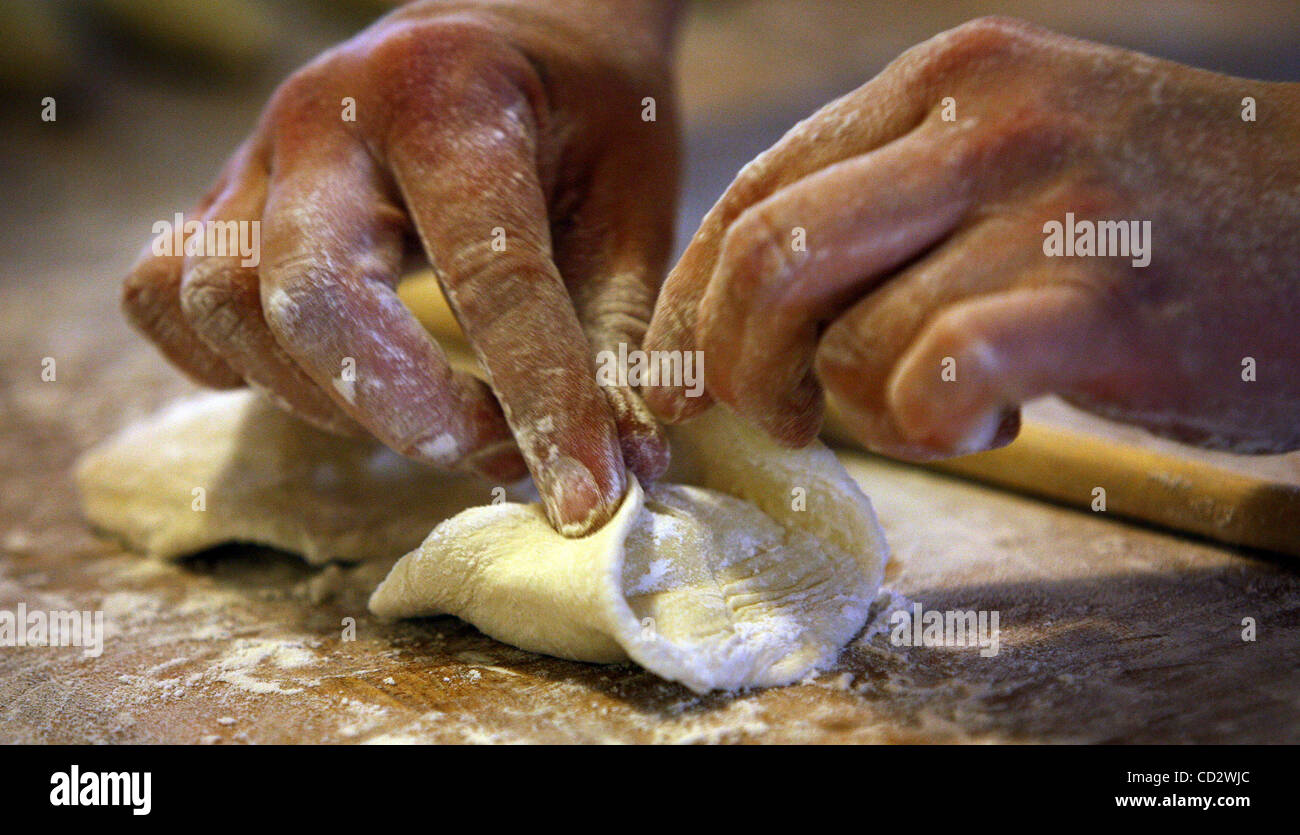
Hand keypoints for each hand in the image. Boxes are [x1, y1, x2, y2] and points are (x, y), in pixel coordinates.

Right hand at [121, 0, 681, 533]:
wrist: (516, 27)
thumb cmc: (582, 113)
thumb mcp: (626, 206)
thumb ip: (615, 337)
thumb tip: (621, 474)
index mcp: (450, 94)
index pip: (489, 271)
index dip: (543, 400)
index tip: (586, 495)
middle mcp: (326, 114)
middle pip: (308, 291)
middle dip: (399, 408)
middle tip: (486, 454)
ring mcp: (257, 154)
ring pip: (222, 304)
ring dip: (323, 398)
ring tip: (425, 419)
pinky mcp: (222, 199)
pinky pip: (169, 297)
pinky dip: (235, 363)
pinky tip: (326, 379)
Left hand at [645, 17, 1299, 457]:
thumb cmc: (1152, 214)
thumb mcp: (1005, 164)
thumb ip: (884, 211)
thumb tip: (744, 309)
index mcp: (940, 82)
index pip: (753, 194)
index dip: (692, 304)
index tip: (681, 379)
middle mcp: (981, 123)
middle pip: (769, 259)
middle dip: (737, 367)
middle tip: (780, 422)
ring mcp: (1045, 204)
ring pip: (854, 340)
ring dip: (871, 410)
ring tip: (949, 403)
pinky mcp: (1104, 299)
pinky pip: (943, 372)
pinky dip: (934, 422)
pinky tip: (988, 419)